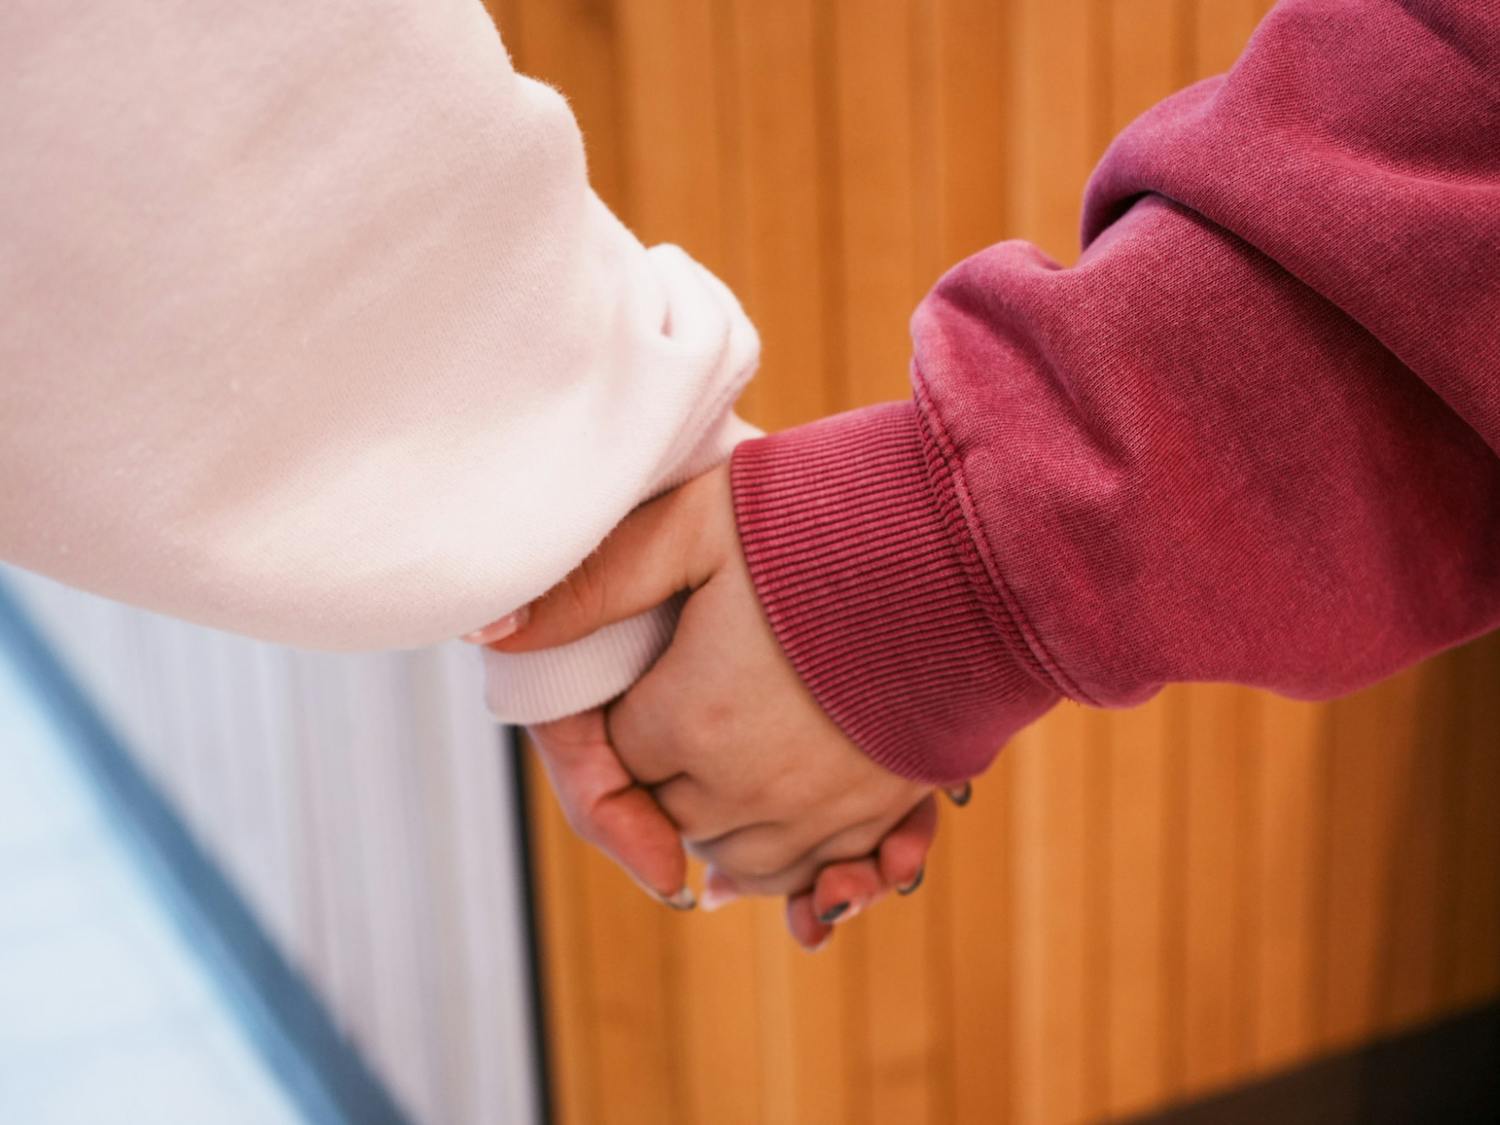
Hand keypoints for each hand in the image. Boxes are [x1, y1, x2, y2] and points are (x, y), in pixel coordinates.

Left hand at [487, 465, 942, 946]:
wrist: (978, 545)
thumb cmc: (833, 521)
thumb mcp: (696, 524)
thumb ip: (593, 581)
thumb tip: (490, 633)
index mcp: (692, 720)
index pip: (615, 754)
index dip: (618, 711)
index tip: (642, 669)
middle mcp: (750, 786)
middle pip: (667, 813)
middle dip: (657, 770)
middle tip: (676, 707)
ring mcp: (823, 808)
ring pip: (732, 859)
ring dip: (712, 824)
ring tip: (719, 766)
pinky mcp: (882, 808)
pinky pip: (811, 873)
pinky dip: (787, 859)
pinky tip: (779, 819)